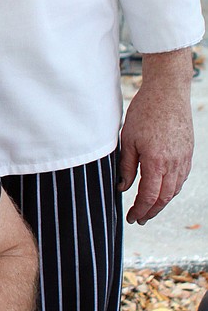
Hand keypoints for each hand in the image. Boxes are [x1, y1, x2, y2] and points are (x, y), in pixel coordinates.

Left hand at [119, 48, 193, 223]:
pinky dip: (171, 189)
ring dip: (161, 202)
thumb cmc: (144, 112)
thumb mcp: (127, 139)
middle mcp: (173, 164)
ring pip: (174, 190)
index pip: (149, 196)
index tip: (131, 218)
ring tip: (148, 207)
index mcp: (156, 162)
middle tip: (139, 218)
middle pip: (164, 198)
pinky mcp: (188, 152)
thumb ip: (126, 166)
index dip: (140, 210)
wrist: (168, 92)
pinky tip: (162, 189)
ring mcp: (184, 159)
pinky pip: (181, 178)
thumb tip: (123, 188)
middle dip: (151, 211)